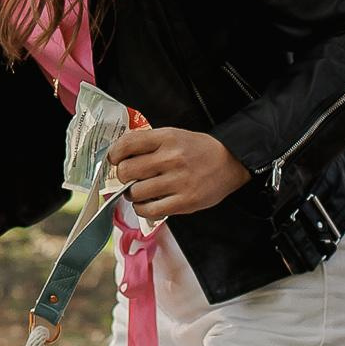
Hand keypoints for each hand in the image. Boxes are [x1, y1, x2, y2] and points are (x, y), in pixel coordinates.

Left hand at [107, 125, 249, 221]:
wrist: (230, 162)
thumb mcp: (173, 136)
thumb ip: (148, 144)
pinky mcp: (185, 202)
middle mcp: (171, 158)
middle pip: (127, 170)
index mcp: (166, 138)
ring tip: (138, 192)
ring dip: (131, 194)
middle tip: (128, 178)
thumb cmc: (197, 150)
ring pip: (136, 192)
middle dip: (122, 176)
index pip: (127, 144)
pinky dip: (142, 209)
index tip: (114, 160)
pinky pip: (150, 210)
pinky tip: (146, 204)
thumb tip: (119, 157)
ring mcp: (178, 181)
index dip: (114, 154)